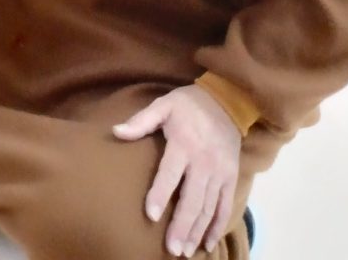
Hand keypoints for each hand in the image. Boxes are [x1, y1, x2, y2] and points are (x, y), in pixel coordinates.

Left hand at [113, 85, 241, 256]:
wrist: (226, 102)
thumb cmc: (188, 105)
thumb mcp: (163, 105)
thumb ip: (141, 121)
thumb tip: (115, 131)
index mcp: (183, 144)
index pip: (170, 174)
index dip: (160, 194)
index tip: (150, 215)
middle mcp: (203, 162)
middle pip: (192, 199)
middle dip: (181, 226)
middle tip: (171, 248)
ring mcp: (220, 173)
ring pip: (208, 207)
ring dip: (197, 231)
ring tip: (186, 251)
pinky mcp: (231, 178)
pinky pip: (225, 206)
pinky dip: (217, 226)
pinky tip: (207, 242)